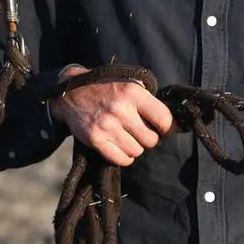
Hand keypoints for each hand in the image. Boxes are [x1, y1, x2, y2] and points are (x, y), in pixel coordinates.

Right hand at [48, 65, 175, 166]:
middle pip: (151, 140)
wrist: (72, 92)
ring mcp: (108, 125)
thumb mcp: (128, 83)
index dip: (169, 128)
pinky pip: (122, 160)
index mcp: (133, 92)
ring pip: (137, 151)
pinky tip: (119, 145)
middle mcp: (121, 109)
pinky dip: (124, 156)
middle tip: (140, 132)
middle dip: (149, 138)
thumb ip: (147, 99)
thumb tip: (170, 120)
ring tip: (126, 136)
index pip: (164, 119)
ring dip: (135, 147)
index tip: (167, 130)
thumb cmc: (106, 89)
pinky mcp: (96, 139)